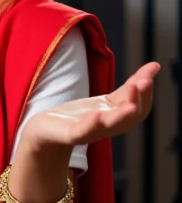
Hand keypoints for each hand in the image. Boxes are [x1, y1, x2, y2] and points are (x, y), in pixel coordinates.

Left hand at [20, 61, 160, 152]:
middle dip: (138, 100)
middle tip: (144, 83)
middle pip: (129, 118)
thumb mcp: (106, 100)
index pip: (139, 108)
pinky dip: (92, 124)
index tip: (149, 76)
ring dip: (120, 116)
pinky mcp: (70, 135)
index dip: (146, 94)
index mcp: (117, 118)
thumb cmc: (78, 116)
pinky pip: (83, 132)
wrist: (46, 133)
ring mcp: (89, 132)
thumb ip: (130, 86)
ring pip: (109, 126)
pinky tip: (97, 114)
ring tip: (130, 106)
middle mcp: (107, 127)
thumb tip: (156, 66)